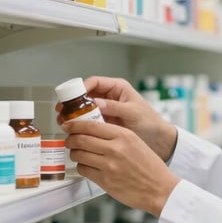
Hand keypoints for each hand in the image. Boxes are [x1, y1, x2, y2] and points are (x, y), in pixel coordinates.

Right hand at [56, 76, 177, 161]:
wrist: (158, 140)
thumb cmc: (151, 122)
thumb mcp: (134, 112)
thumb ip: (116, 107)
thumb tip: (97, 103)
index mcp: (117, 88)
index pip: (94, 82)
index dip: (81, 88)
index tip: (72, 98)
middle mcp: (109, 97)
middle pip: (84, 95)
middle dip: (72, 103)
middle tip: (62, 112)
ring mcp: (105, 111)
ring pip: (83, 109)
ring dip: (73, 115)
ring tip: (65, 123)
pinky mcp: (104, 124)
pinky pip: (88, 122)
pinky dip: (79, 125)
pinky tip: (74, 131)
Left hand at [63, 118, 179, 216]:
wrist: (159, 188)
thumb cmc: (150, 166)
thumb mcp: (136, 142)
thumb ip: (116, 135)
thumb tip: (92, 131)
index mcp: (123, 135)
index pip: (90, 125)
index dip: (74, 125)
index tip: (68, 125)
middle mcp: (115, 148)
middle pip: (80, 139)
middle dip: (70, 139)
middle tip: (69, 140)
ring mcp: (108, 165)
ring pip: (78, 155)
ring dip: (75, 154)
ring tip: (78, 154)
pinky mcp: (105, 180)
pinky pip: (83, 170)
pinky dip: (82, 167)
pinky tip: (87, 166)